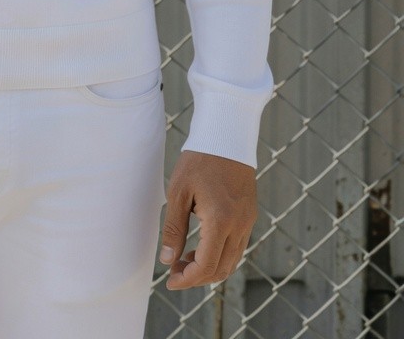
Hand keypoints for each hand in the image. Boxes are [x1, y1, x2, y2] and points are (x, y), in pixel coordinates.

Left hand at [159, 150, 256, 289]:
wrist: (227, 136)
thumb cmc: (199, 160)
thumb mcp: (179, 192)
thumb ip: (174, 228)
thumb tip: (167, 260)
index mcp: (220, 221)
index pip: (206, 265)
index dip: (188, 279)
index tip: (170, 281)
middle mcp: (239, 226)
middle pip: (221, 269)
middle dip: (196, 277)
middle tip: (174, 271)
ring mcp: (247, 222)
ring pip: (231, 261)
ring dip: (209, 268)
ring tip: (184, 260)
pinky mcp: (249, 216)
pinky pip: (237, 247)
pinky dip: (220, 256)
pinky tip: (201, 247)